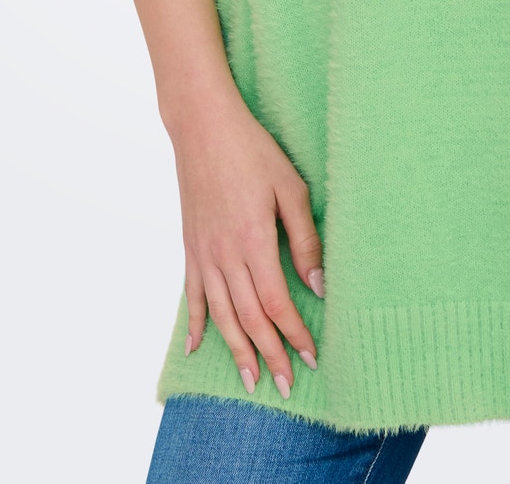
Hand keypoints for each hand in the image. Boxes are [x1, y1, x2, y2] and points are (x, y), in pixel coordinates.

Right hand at [168, 87, 323, 398]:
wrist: (203, 125)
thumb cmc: (252, 150)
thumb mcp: (290, 187)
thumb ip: (305, 238)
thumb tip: (319, 284)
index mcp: (253, 240)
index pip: (277, 303)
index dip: (294, 334)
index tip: (312, 356)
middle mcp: (225, 254)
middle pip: (249, 318)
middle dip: (270, 354)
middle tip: (287, 385)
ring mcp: (203, 252)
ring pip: (220, 314)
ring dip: (236, 350)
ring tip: (250, 380)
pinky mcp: (190, 245)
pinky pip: (193, 293)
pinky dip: (195, 323)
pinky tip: (197, 347)